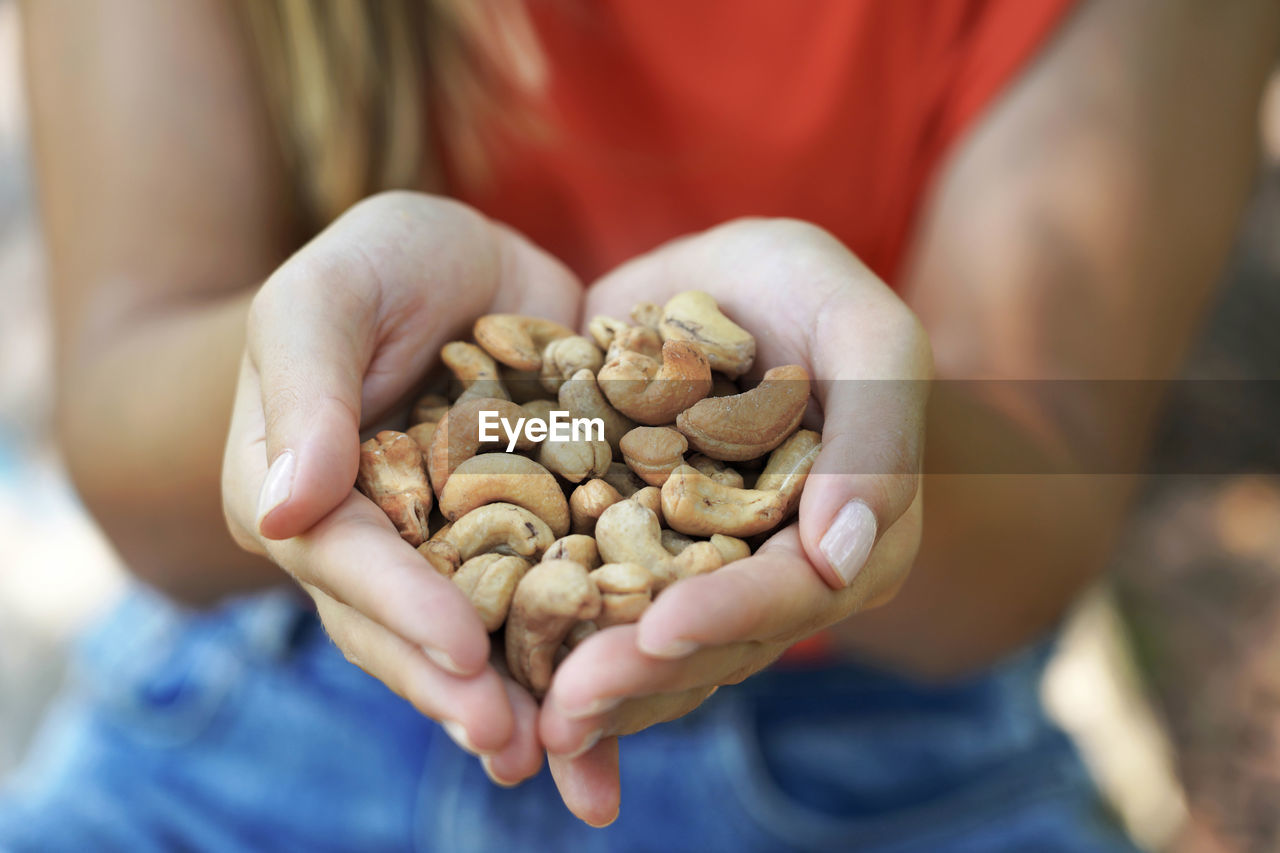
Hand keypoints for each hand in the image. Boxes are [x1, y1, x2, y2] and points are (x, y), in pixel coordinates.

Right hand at [222, 191, 580, 782]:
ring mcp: (458, 551)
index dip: (402, 609)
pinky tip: (623, 710)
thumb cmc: (379, 265)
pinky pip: (553, 600)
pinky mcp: (533, 538)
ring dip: (524, 699)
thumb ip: (306, 391)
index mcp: (306, 498)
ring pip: (483, 635)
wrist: (465, 261)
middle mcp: (379, 545)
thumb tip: (282, 509)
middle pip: (411, 627)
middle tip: (515, 745)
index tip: (462, 654)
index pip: (348, 562)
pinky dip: (582, 653)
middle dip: (460, 689)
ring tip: (570, 760)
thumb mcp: (328, 297)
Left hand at [537, 218, 931, 825]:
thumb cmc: (808, 290)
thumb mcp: (862, 331)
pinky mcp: (622, 554)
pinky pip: (588, 613)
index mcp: (843, 540)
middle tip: (566, 707)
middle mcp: (768, 577)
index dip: (728, 616)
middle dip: (640, 677)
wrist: (718, 278)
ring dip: (590, 689)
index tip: (659, 632)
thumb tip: (843, 558)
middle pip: (710, 643)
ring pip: (645, 649)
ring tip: (527, 724)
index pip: (791, 593)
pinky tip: (504, 694)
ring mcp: (690, 574)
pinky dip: (551, 654)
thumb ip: (877, 430)